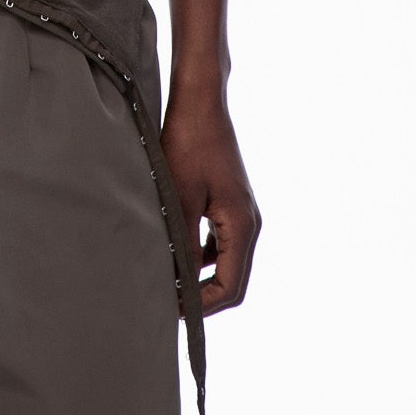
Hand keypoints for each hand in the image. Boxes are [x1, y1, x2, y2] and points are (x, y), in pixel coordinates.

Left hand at [159, 93, 260, 316]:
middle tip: (166, 305)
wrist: (200, 102)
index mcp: (241, 224)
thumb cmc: (187, 143)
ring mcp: (241, 212)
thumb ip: (179, 240)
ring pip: (224, 261)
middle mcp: (248, 222)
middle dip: (202, 296)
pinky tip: (172, 252)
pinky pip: (218, 241)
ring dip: (199, 276)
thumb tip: (172, 281)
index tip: (173, 312)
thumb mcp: (178, 196)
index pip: (230, 285)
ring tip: (166, 283)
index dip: (203, 306)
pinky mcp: (229, 202)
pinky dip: (198, 254)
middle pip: (232, 278)